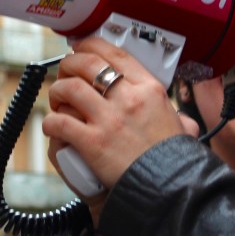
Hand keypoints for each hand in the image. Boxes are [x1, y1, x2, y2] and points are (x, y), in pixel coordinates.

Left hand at [43, 36, 186, 199]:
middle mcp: (129, 99)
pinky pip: (60, 122)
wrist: (171, 190)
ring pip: (69, 88)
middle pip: (87, 64)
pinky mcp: (93, 143)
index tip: (81, 48)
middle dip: (69, 64)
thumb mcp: (181, 128)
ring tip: (57, 99)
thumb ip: (178, 119)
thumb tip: (183, 121)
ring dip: (57, 91)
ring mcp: (109, 120)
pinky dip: (51, 122)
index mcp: (150, 89)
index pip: (115, 54)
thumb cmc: (175, 163)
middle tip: (64, 72)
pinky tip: (53, 126)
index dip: (91, 45)